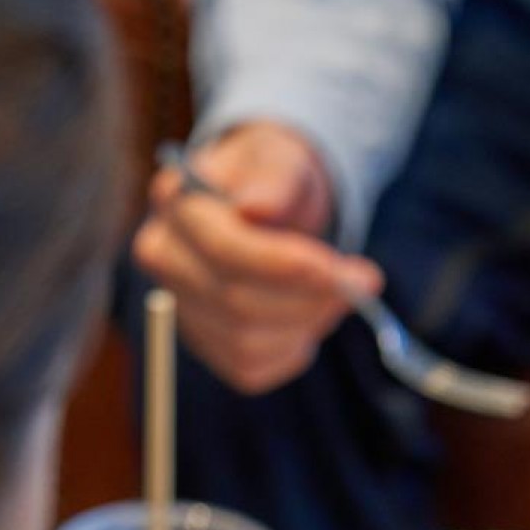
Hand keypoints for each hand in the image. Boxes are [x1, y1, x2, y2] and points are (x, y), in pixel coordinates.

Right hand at [134, 121, 382, 392]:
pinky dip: (291, 351)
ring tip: (338, 295)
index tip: (348, 273)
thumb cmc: (274, 179)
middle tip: (364, 283)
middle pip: (236, 303)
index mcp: (176, 202)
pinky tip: (308, 318)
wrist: (266, 207)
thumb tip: (255, 205)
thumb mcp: (283, 159)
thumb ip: (275, 177)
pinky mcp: (204, 345)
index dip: (289, 268)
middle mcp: (166, 258)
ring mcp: (180, 306)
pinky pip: (250, 369)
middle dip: (310, 300)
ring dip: (306, 326)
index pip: (225, 250)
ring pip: (246, 344)